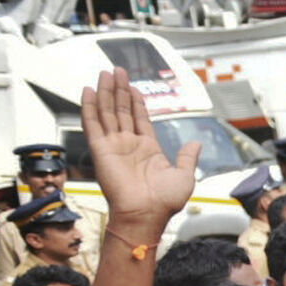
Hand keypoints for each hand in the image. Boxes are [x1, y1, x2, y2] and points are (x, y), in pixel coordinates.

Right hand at [79, 68, 199, 227]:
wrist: (146, 214)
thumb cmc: (165, 202)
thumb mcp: (185, 176)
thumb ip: (188, 157)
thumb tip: (196, 143)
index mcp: (148, 150)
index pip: (139, 119)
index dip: (136, 102)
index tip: (133, 86)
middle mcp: (129, 145)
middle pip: (122, 111)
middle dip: (119, 90)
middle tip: (117, 70)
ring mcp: (114, 146)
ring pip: (107, 112)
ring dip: (106, 92)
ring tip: (106, 73)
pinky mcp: (100, 150)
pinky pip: (92, 124)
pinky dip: (90, 106)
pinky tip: (90, 90)